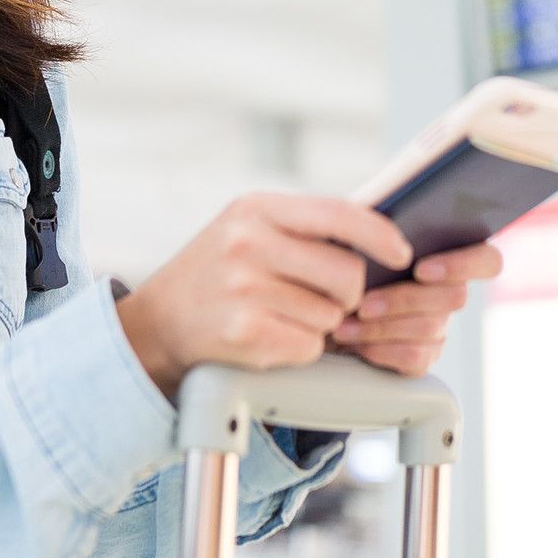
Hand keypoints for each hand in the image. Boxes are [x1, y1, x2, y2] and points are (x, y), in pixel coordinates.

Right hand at [117, 193, 412, 396]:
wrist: (156, 324)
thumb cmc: (217, 274)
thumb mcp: (248, 228)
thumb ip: (304, 227)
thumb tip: (380, 235)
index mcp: (256, 208)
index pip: (339, 214)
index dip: (380, 236)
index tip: (401, 253)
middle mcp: (248, 242)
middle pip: (347, 274)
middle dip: (348, 295)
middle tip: (324, 300)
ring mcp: (243, 288)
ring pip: (331, 315)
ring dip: (320, 325)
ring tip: (281, 316)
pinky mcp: (243, 332)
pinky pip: (309, 346)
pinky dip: (300, 349)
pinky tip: (270, 337)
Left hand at [327, 242, 503, 376]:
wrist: (319, 300)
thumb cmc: (342, 260)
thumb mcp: (359, 234)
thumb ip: (383, 227)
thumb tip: (392, 225)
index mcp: (447, 255)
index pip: (487, 260)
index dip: (464, 265)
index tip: (422, 269)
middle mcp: (449, 293)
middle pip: (456, 297)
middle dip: (404, 300)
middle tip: (364, 302)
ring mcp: (439, 327)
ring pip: (429, 328)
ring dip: (381, 326)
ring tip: (346, 324)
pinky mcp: (423, 356)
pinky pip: (415, 357)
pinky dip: (379, 349)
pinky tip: (354, 341)